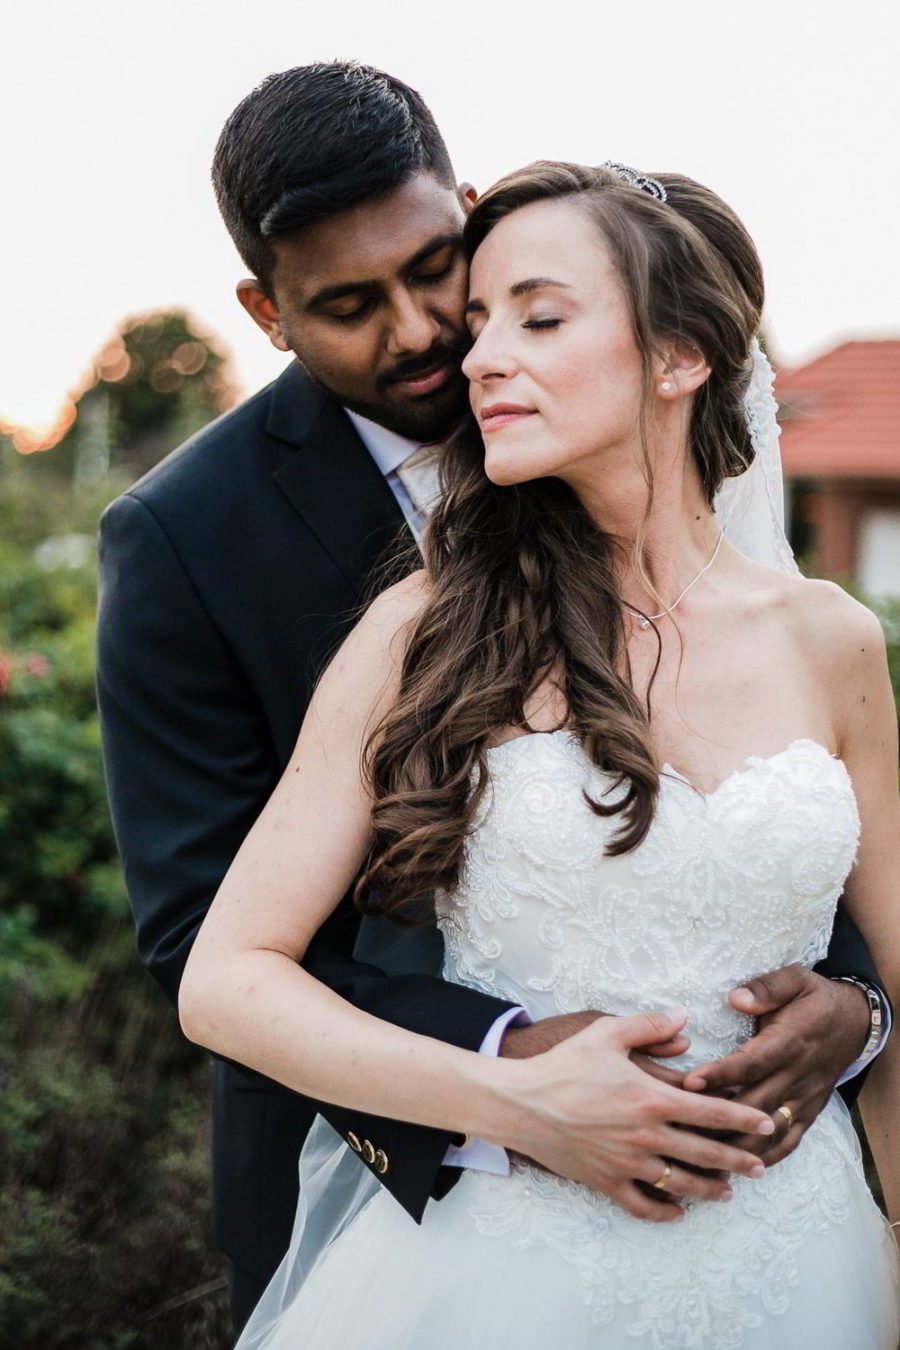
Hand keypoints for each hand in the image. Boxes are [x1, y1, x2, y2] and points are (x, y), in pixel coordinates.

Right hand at [498, 1008, 774, 1222]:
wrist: (521, 1102)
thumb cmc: (564, 1065)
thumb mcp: (606, 1033)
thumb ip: (649, 1026)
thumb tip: (683, 1018)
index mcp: (651, 1098)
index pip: (710, 1111)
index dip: (743, 1118)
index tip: (767, 1124)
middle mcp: (645, 1135)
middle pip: (705, 1153)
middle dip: (738, 1161)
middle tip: (762, 1167)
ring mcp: (626, 1163)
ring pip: (679, 1184)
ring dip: (709, 1190)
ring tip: (728, 1194)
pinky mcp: (605, 1181)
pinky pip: (641, 1205)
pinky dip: (664, 1212)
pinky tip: (678, 1212)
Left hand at [682, 966, 869, 1165]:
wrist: (855, 1023)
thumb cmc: (814, 999)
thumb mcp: (795, 980)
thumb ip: (766, 988)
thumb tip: (736, 998)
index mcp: (789, 1043)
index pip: (751, 1063)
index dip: (721, 1074)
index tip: (689, 1083)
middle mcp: (797, 1076)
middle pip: (755, 1105)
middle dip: (718, 1120)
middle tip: (681, 1129)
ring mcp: (804, 1099)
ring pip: (769, 1131)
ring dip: (738, 1146)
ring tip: (703, 1158)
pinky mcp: (809, 1113)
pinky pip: (789, 1142)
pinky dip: (765, 1157)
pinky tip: (739, 1166)